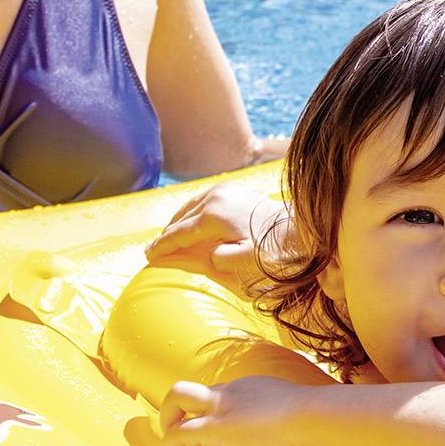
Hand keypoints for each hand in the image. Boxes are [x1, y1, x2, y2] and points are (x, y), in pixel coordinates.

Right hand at [146, 177, 282, 278]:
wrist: (296, 226)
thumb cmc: (273, 247)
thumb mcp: (251, 259)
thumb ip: (227, 259)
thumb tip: (211, 256)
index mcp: (214, 216)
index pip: (179, 234)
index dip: (162, 246)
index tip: (148, 256)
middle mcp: (214, 197)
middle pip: (180, 218)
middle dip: (166, 234)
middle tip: (153, 250)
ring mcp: (222, 189)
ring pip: (189, 206)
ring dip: (177, 222)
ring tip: (168, 237)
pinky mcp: (230, 187)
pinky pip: (201, 199)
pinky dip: (190, 211)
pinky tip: (189, 222)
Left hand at [161, 377, 309, 445]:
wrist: (313, 418)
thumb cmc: (311, 425)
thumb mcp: (286, 429)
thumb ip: (261, 444)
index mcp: (250, 389)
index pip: (219, 397)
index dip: (213, 417)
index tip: (219, 440)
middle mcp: (230, 392)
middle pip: (189, 389)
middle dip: (175, 410)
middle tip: (178, 432)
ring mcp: (221, 408)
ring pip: (176, 398)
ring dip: (168, 421)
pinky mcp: (216, 427)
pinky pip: (179, 433)